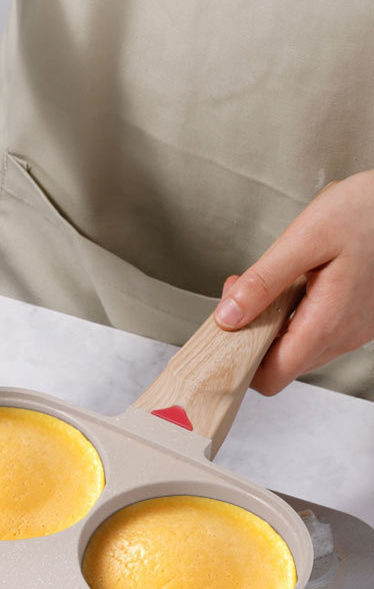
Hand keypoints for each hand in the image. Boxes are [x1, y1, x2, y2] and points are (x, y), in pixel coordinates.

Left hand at [214, 173, 373, 392]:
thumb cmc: (363, 212)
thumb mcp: (306, 238)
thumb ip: (263, 282)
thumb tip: (228, 317)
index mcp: (327, 322)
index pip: (272, 376)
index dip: (241, 361)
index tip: (228, 325)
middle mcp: (344, 335)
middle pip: (282, 364)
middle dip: (253, 334)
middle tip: (242, 289)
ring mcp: (354, 331)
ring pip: (299, 349)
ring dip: (274, 323)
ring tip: (271, 281)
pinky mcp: (359, 320)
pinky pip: (319, 333)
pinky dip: (297, 315)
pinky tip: (297, 283)